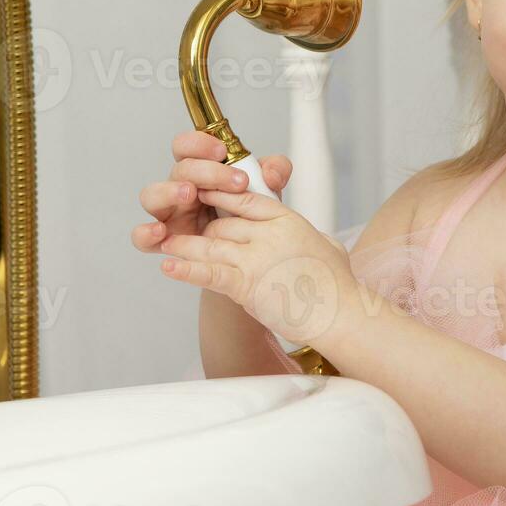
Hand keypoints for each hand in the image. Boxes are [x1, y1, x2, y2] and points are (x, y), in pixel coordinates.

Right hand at [132, 130, 292, 253]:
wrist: (246, 255)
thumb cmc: (248, 216)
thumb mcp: (266, 192)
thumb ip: (274, 173)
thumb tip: (272, 173)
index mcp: (200, 170)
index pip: (189, 146)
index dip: (200, 143)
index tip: (222, 150)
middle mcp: (181, 187)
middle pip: (179, 169)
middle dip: (205, 171)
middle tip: (235, 181)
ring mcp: (169, 213)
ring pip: (152, 195)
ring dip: (170, 191)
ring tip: (190, 194)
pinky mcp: (163, 240)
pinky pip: (141, 236)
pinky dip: (145, 233)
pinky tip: (160, 232)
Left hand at [155, 186, 359, 347]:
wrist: (339, 313)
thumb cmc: (337, 285)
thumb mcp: (328, 246)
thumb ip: (313, 237)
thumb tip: (314, 239)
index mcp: (287, 220)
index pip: (247, 200)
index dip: (223, 195)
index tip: (206, 192)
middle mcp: (268, 234)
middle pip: (224, 224)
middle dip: (202, 230)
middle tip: (184, 232)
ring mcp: (255, 258)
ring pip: (210, 245)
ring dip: (184, 246)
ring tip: (167, 245)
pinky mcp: (246, 284)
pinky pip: (209, 273)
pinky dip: (186, 270)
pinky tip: (169, 266)